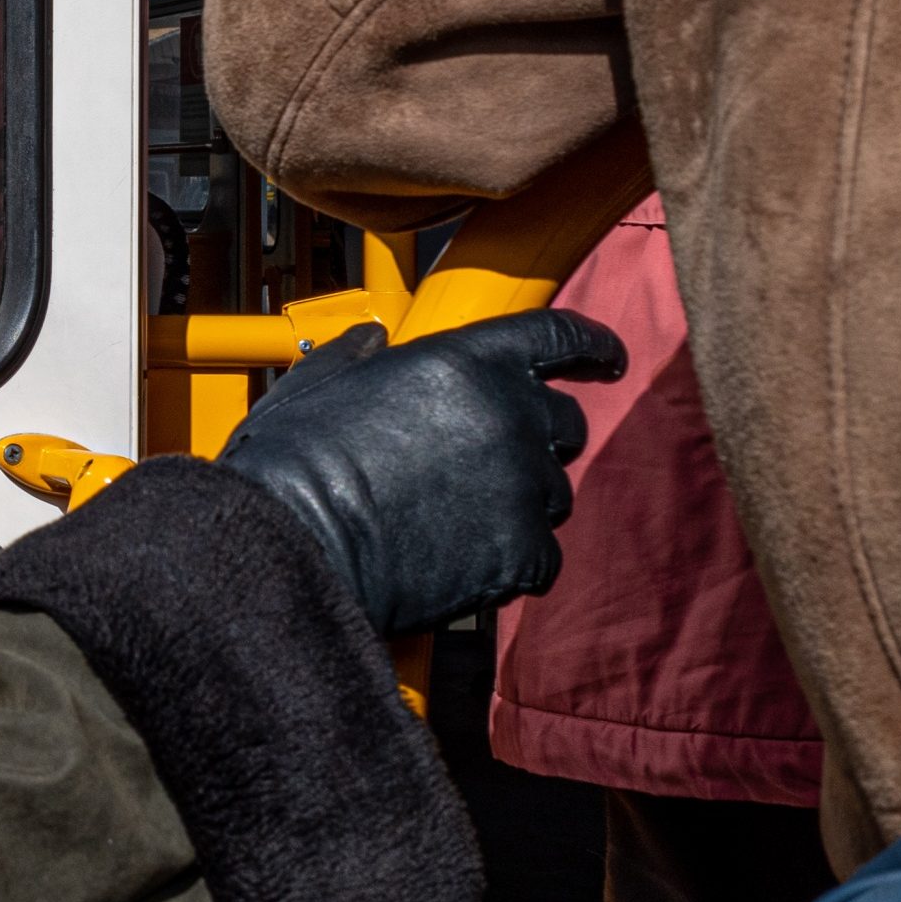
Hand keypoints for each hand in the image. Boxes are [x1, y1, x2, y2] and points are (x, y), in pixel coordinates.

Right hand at [216, 309, 626, 636]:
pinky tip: (463, 564)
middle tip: (490, 462)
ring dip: (519, 502)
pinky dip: (510, 563)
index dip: (591, 347)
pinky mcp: (520, 551)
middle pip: (565, 422)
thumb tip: (370, 341)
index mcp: (465, 361)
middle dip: (539, 438)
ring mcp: (520, 484)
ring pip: (552, 493)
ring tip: (456, 520)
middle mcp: (508, 414)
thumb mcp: (317, 383)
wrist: (293, 547)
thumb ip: (356, 353)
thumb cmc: (293, 464)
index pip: (558, 337)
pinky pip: (540, 556)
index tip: (607, 360)